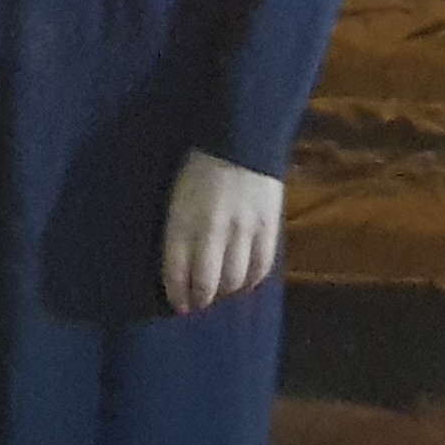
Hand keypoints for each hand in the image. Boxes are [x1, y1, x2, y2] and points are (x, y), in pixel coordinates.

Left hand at [159, 150, 283, 315]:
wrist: (240, 139)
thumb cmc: (199, 169)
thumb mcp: (177, 199)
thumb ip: (178, 234)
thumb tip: (181, 270)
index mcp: (183, 221)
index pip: (177, 272)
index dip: (177, 295)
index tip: (179, 305)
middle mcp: (212, 230)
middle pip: (207, 284)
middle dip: (201, 300)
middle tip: (199, 303)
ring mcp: (243, 230)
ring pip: (235, 280)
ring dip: (225, 293)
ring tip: (222, 292)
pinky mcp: (268, 228)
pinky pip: (261, 268)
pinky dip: (251, 281)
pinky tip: (244, 281)